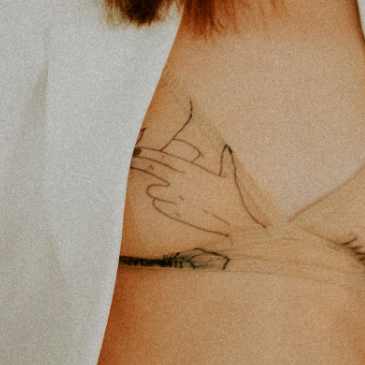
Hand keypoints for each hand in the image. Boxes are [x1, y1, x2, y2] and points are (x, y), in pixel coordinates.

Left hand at [131, 134, 263, 236]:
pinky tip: (161, 202)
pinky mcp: (179, 213)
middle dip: (138, 163)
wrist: (236, 216)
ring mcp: (178, 198)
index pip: (162, 157)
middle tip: (128, 161)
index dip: (147, 153)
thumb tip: (228, 149)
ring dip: (153, 189)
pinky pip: (161, 206)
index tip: (136, 150)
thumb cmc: (234, 194)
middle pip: (152, 169)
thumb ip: (222, 159)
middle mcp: (180, 182)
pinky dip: (160, 203)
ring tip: (153, 189)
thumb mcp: (228, 172)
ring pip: (153, 190)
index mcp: (189, 168)